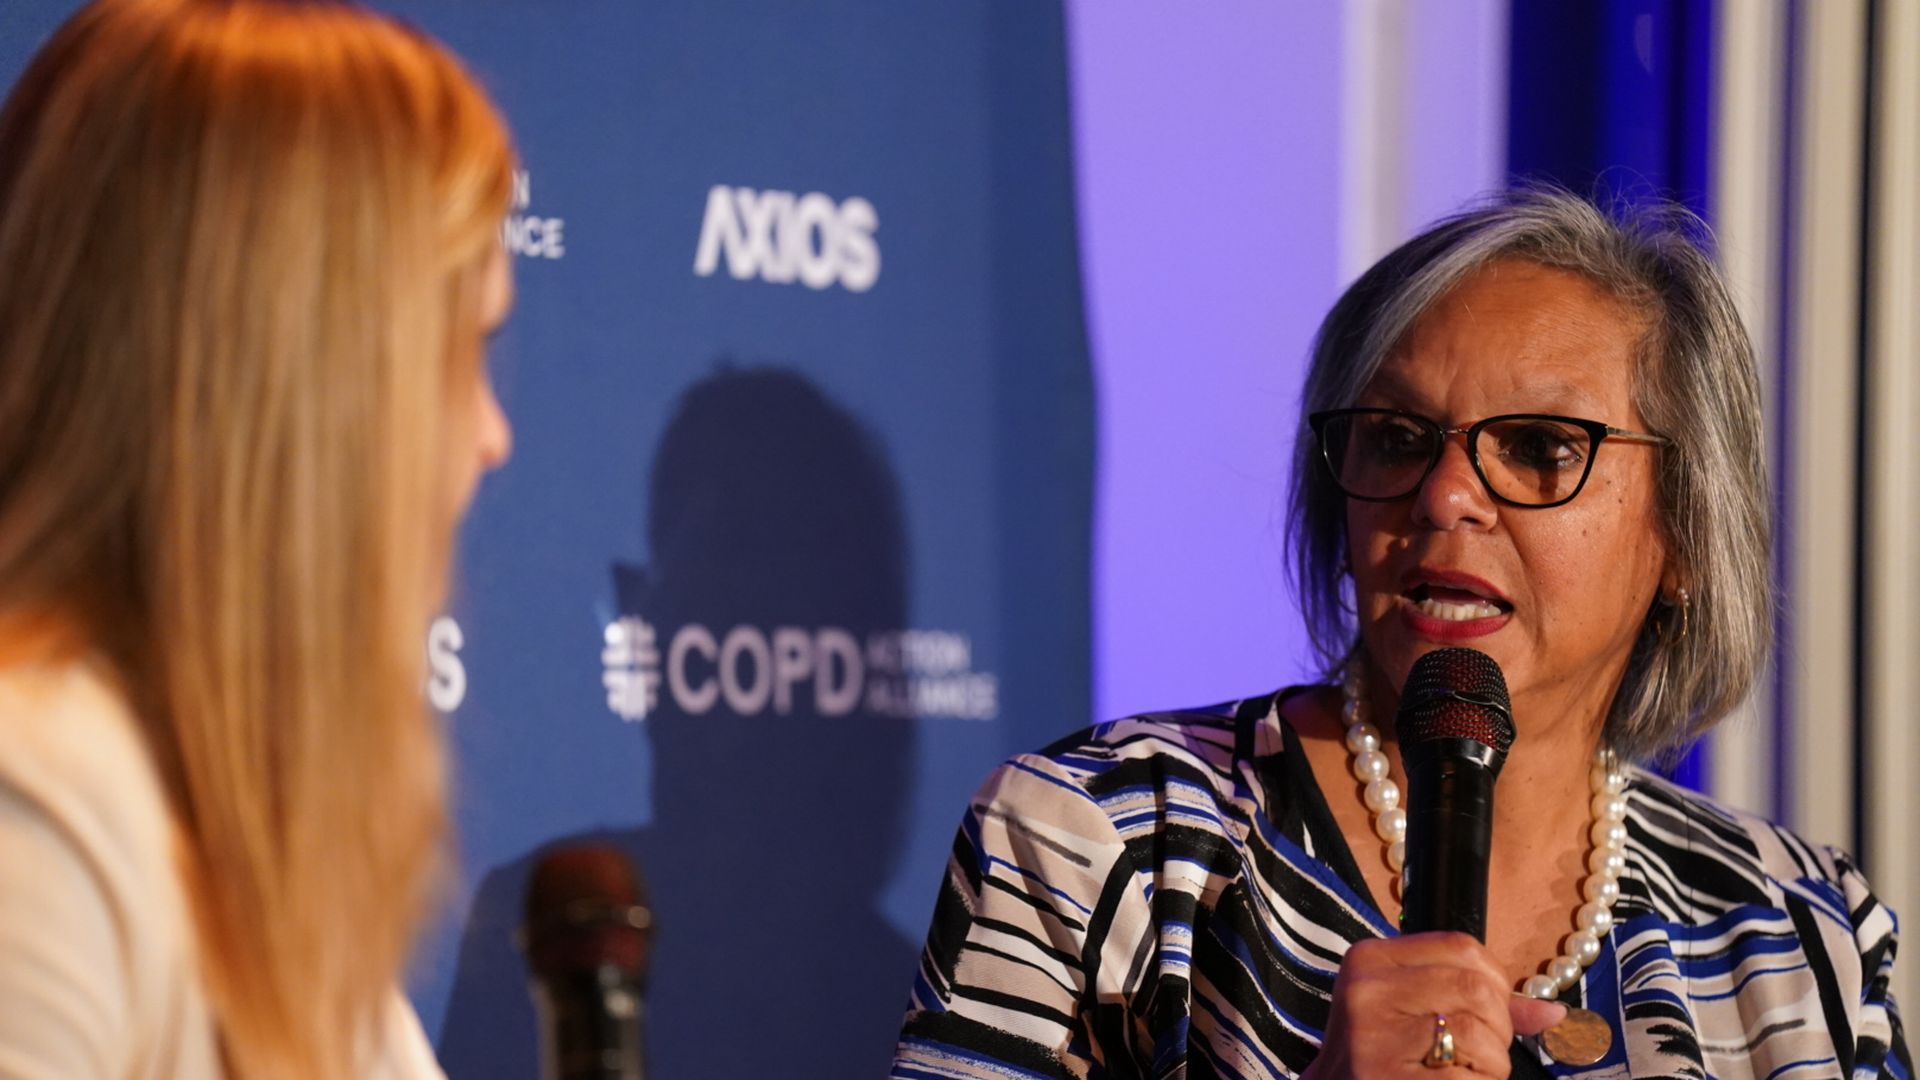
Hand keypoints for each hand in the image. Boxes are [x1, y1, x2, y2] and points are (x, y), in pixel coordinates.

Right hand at [1301, 932, 1567, 1077]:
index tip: (1485, 1011)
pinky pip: (1468, 1076)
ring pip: (1478, 1032)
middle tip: (1475, 1052)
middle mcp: (1366, 992)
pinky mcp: (1387, 1076)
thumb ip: (1475, 1002)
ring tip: (1462, 1072)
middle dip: (1496, 1027)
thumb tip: (1553, 1012)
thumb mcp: (1410, 1012)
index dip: (1494, 982)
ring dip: (1490, 1064)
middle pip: (1476, 988)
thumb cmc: (1381, 1058)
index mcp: (1370, 960)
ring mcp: (1374, 1038)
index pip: (1461, 946)